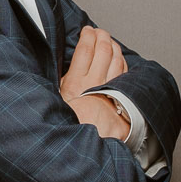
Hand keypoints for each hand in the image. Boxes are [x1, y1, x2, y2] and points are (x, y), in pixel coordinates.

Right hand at [59, 26, 129, 140]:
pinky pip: (124, 74)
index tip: (86, 30)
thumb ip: (59, 88)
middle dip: (102, 36)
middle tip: (99, 32)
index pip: (84, 50)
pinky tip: (120, 60)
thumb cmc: (71, 128)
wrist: (87, 151)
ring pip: (117, 60)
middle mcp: (95, 84)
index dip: (87, 36)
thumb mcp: (55, 106)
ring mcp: (110, 91)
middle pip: (103, 50)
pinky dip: (122, 62)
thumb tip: (56, 73)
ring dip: (114, 47)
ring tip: (109, 41)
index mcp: (75, 84)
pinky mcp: (120, 99)